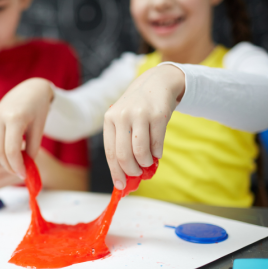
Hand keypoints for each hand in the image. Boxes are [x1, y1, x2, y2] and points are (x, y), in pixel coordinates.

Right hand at [0, 78, 53, 178]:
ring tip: (15, 165)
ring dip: (2, 159)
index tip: (23, 175)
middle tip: (19, 173)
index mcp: (15, 118)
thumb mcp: (39, 129)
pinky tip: (9, 154)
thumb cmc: (39, 109)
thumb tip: (25, 168)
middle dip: (8, 165)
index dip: (17, 166)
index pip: (12, 150)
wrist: (31, 89)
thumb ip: (32, 149)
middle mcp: (0, 116)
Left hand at [104, 64, 184, 189]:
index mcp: (109, 119)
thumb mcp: (124, 119)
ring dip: (145, 163)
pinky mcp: (158, 115)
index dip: (115, 172)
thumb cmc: (138, 108)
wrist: (157, 82)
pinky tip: (157, 152)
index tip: (121, 186)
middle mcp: (122, 116)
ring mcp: (140, 115)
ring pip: (140, 152)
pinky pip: (157, 144)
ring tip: (148, 162)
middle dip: (131, 170)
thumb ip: (122, 143)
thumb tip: (125, 174)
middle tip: (137, 174)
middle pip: (124, 155)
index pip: (110, 152)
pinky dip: (157, 153)